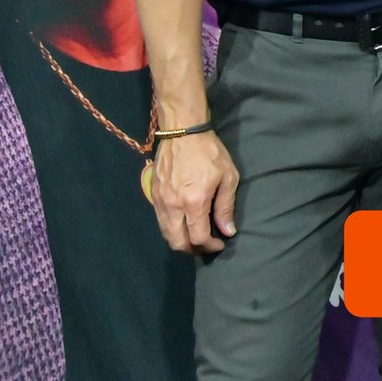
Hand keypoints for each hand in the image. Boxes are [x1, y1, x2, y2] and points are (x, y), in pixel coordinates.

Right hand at [152, 129, 238, 254]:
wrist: (182, 132)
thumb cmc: (209, 152)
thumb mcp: (228, 177)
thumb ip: (226, 207)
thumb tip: (227, 231)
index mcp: (193, 202)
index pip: (198, 238)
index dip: (209, 247)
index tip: (220, 244)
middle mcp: (173, 206)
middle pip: (177, 242)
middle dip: (192, 250)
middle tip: (205, 246)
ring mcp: (160, 201)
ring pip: (165, 233)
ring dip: (179, 241)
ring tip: (194, 237)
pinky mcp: (153, 194)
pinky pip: (160, 220)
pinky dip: (170, 228)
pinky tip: (182, 223)